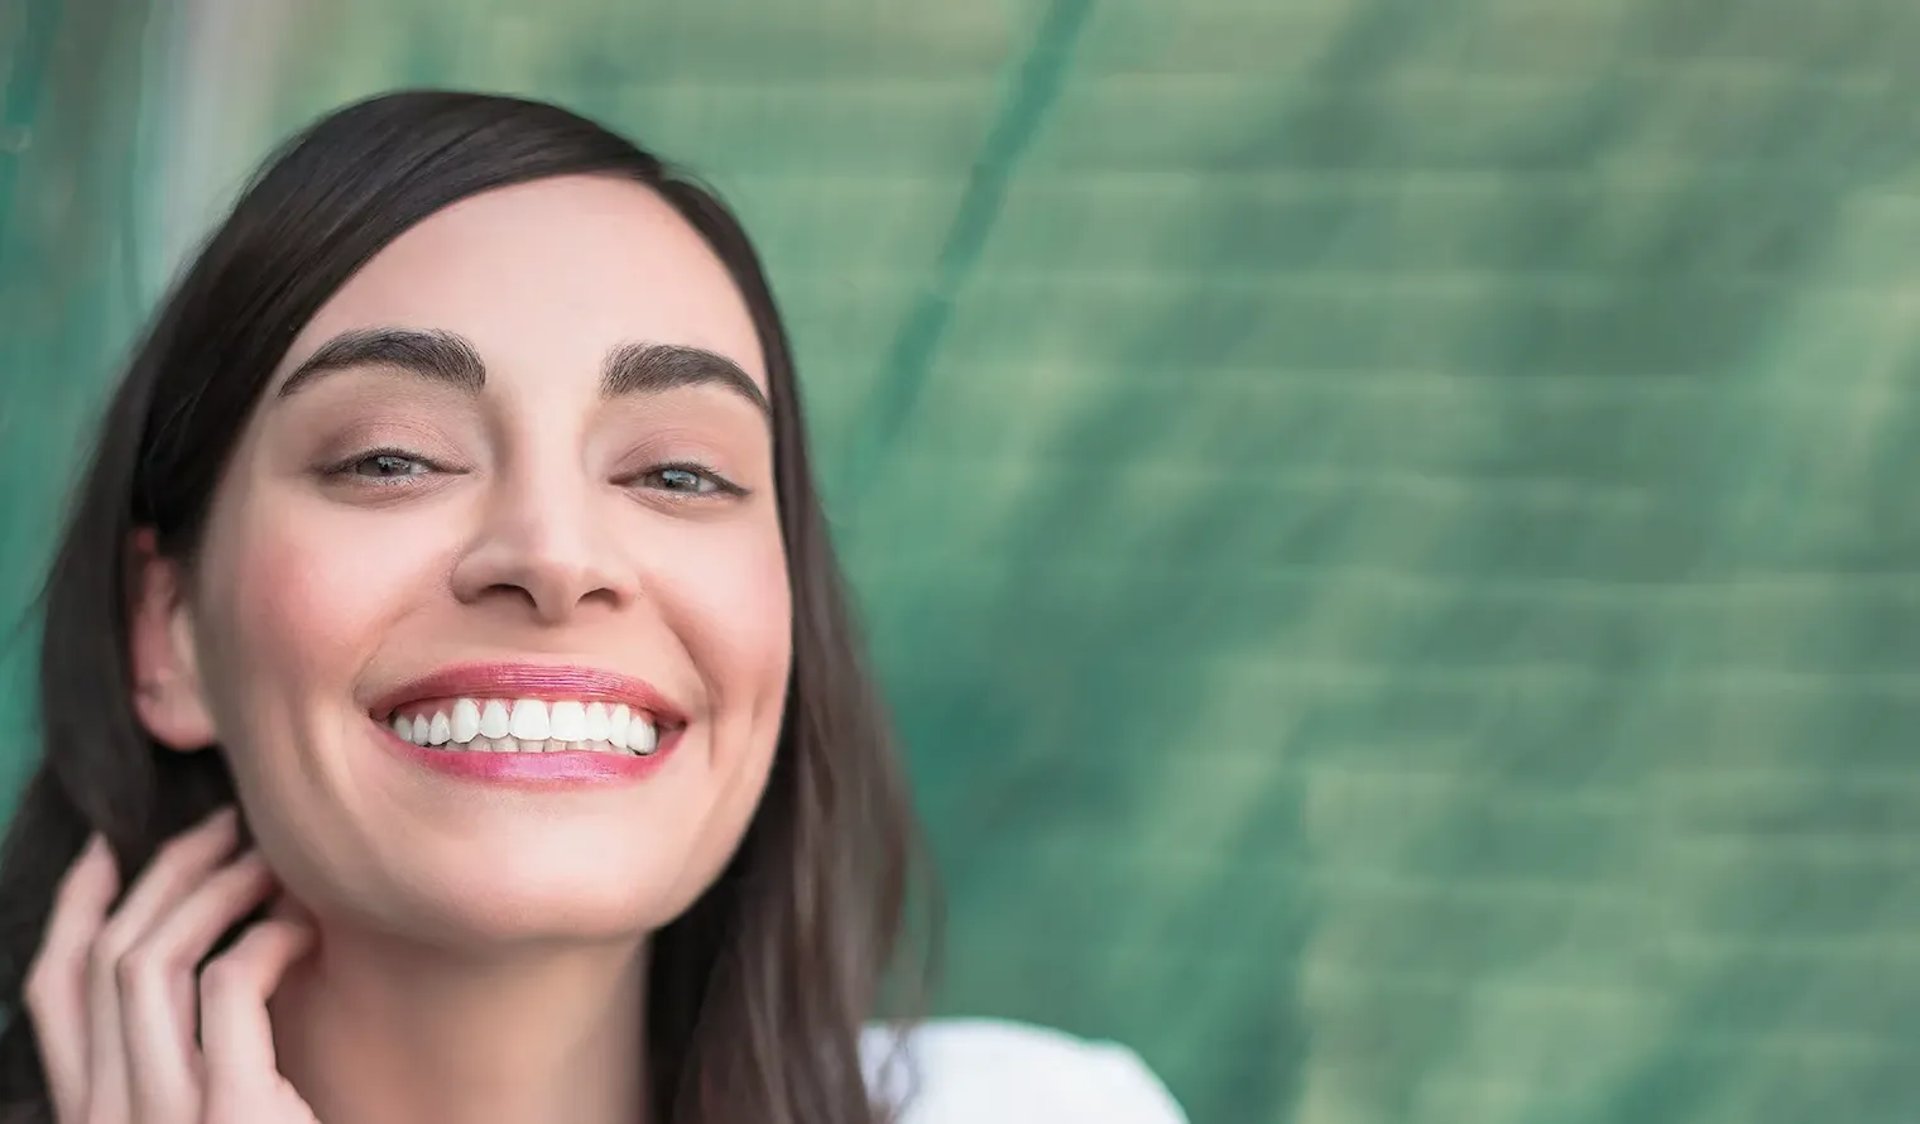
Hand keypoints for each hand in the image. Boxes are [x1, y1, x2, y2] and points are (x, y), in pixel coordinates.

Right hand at [23, 807, 322, 1122]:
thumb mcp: (207, 1112)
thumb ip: (187, 1059)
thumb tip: (206, 966)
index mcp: (91, 1118)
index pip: (50, 992)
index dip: (73, 909)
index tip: (107, 845)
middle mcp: (104, 1119)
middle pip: (105, 961)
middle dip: (161, 877)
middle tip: (223, 828)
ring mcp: (159, 1119)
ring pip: (155, 959)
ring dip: (214, 891)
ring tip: (270, 863)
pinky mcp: (227, 1115)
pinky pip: (229, 986)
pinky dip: (266, 940)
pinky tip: (303, 932)